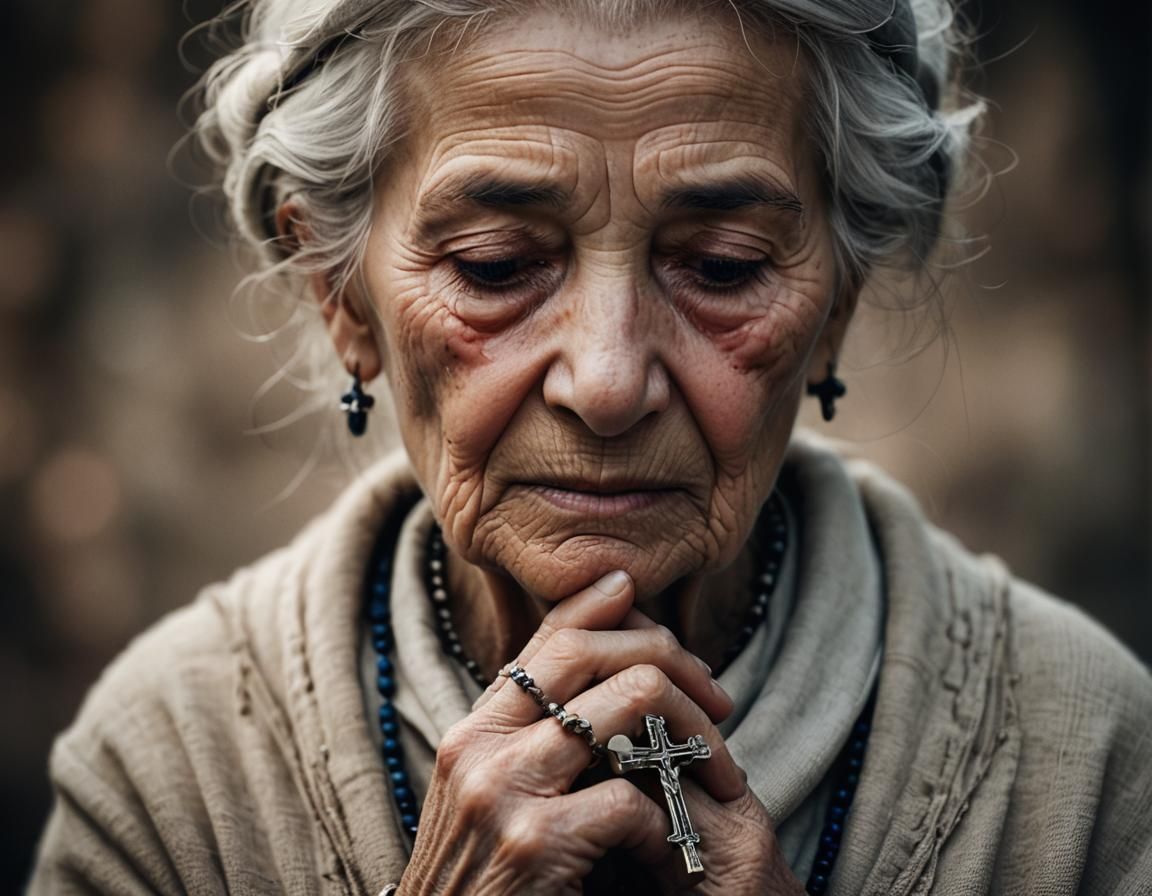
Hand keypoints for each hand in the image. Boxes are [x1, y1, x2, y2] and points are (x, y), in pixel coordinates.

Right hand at [398, 571, 801, 894]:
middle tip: (719, 704)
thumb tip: (595, 681)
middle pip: (590, 652)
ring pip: (629, 701)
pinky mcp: (536, 844)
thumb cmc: (484, 883)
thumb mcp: (490, 798)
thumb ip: (529, 741)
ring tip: (721, 772)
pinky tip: (666, 847)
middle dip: (671, 661)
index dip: (596, 605)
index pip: (544, 640)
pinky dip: (667, 819)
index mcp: (472, 732)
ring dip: (694, 734)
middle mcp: (480, 748)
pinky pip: (632, 797)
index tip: (636, 589)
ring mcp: (504, 791)